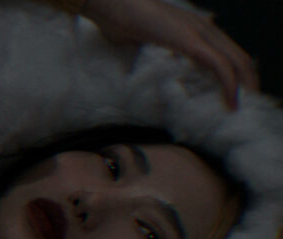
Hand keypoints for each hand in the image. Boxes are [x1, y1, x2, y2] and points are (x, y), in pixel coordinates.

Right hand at [81, 0, 258, 108]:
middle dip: (246, 82)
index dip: (234, 72)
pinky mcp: (194, 42)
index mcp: (194, 27)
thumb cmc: (120, 23)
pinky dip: (229, 85)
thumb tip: (147, 76)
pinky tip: (230, 101)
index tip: (230, 93)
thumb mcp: (142, 45)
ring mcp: (200, 32)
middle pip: (238, 56)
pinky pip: (220, 66)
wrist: (113, 6)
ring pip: (236, 61)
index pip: (225, 51)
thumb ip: (152, 57)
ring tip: (238, 108)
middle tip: (241, 105)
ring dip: (242, 87)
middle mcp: (203, 27)